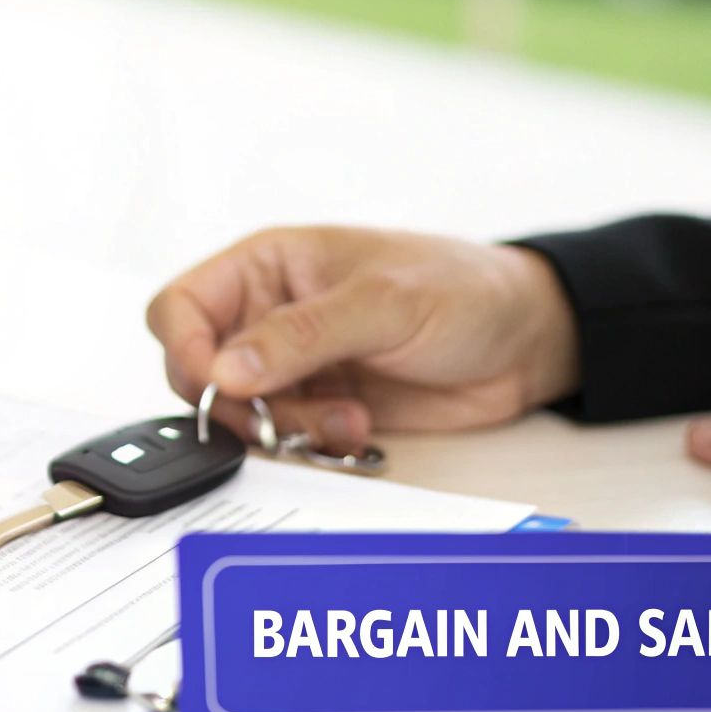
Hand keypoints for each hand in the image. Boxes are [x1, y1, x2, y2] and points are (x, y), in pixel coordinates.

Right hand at [145, 227, 580, 448]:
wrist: (528, 342)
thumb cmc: (464, 289)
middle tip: (284, 418)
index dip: (185, 349)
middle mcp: (268, 314)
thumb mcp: (383, 303)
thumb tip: (225, 369)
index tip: (219, 385)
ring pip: (240, 414)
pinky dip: (311, 446)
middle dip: (237, 404)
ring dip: (284, 429)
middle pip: (198, 370)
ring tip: (345, 422)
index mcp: (268, 265)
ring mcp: (293, 365)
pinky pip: (283, 439)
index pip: (181, 307)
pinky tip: (357, 431)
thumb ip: (301, 335)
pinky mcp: (319, 407)